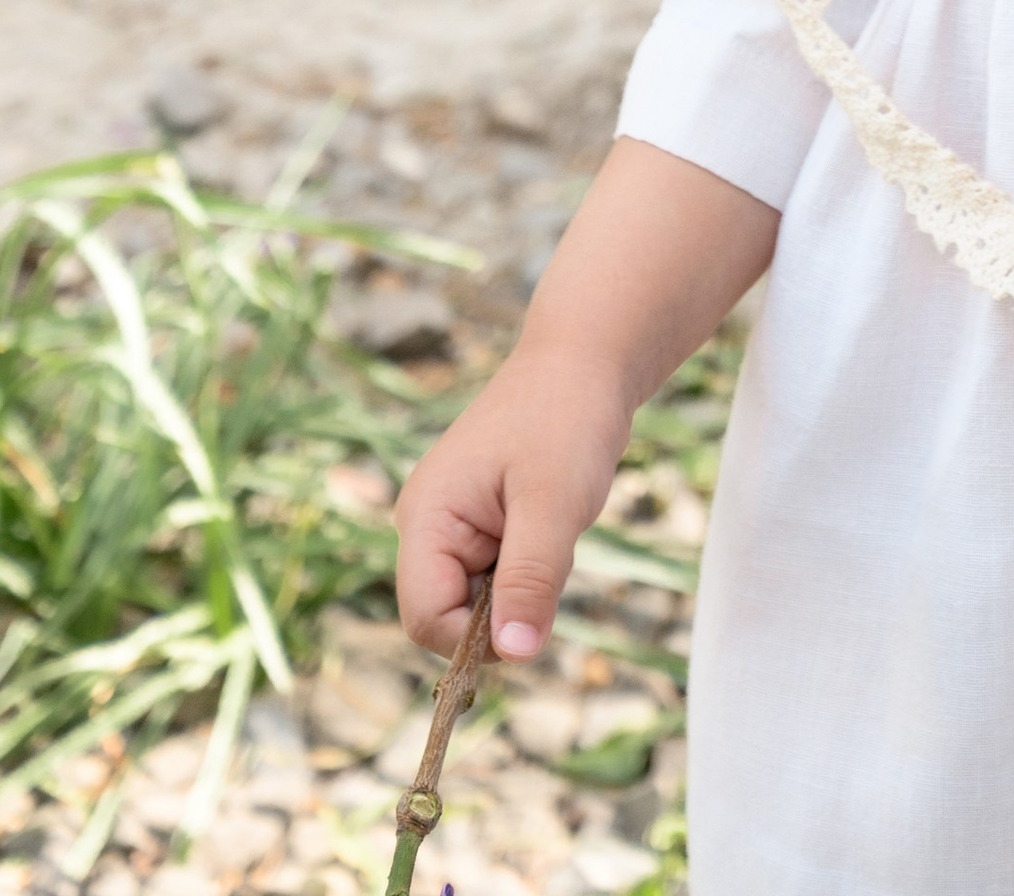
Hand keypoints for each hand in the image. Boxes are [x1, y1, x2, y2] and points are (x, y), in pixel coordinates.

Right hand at [396, 344, 632, 663]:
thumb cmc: (567, 417)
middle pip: (452, 615)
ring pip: (482, 598)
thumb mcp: (555, 503)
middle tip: (549, 548)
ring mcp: (452, 521)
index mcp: (426, 517)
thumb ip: (530, 581)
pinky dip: (532, 562)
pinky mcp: (479, 520)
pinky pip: (500, 572)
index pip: (427, 619)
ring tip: (553, 522)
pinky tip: (552, 518)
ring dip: (526, 581)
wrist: (587, 357)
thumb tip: (513, 656)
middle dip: (507, 604)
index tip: (533, 609)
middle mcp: (427, 523)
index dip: (477, 637)